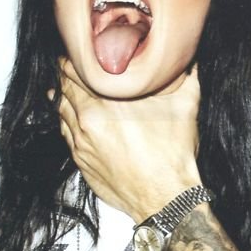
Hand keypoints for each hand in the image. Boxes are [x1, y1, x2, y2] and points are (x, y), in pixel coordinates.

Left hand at [54, 59, 201, 220]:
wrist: (165, 199)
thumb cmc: (173, 157)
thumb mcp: (186, 106)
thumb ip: (187, 74)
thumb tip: (190, 57)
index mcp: (110, 101)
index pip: (75, 68)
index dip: (77, 56)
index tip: (84, 52)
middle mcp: (88, 119)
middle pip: (63, 86)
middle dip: (68, 74)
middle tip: (76, 65)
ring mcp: (80, 142)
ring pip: (60, 108)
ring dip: (64, 95)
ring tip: (72, 86)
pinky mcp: (80, 160)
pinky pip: (65, 131)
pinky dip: (67, 119)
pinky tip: (76, 115)